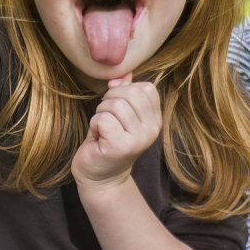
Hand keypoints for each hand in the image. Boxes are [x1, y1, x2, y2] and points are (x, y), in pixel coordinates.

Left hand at [71, 75, 160, 190]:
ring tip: (102, 129)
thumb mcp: (119, 113)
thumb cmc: (107, 140)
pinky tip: (98, 138)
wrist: (100, 176)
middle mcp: (152, 129)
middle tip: (106, 119)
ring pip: (114, 104)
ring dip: (100, 113)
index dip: (124, 90)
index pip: (146, 88)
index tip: (116, 107)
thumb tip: (123, 72)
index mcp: (155, 119)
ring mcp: (138, 139)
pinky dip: (94, 125)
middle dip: (109, 100)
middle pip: (129, 93)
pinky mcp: (121, 147)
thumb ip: (124, 91)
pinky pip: (102, 119)